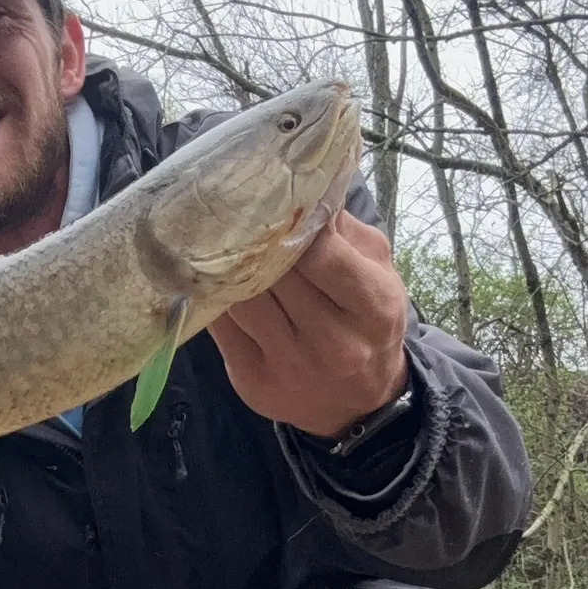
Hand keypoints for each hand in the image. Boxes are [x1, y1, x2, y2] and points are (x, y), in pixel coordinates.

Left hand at [208, 210, 409, 437]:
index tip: (280, 207)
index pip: (324, 256)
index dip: (296, 227)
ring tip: (220, 243)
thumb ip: (344, 232)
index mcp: (373, 307)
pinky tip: (211, 282)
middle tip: (236, 214)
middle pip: (275, 276)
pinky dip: (214, 299)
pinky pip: (221, 327)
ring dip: (227, 269)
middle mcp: (333, 341)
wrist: (357, 402)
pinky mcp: (252, 380)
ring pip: (241, 299)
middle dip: (256, 243)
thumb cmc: (366, 322)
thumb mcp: (376, 273)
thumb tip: (306, 187)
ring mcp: (289, 364)